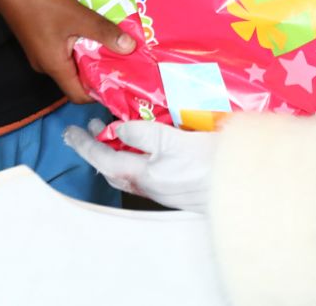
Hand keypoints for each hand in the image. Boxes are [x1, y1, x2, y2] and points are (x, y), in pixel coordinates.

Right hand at [0, 0, 135, 102]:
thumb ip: (104, 32)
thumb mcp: (78, 16)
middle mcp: (47, 66)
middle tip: (122, 58)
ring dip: (90, 54)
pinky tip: (91, 30)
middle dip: (99, 71)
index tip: (120, 81)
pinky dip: (79, 44)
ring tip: (111, 42)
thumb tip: (130, 48)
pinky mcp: (40, 42)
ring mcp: (42, 54)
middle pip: (77, 79)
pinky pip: (64, 51)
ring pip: (71, 63)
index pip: (79, 95)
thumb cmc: (43, 4)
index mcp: (55, 67)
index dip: (100, 93)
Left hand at [63, 118, 217, 212]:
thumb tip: (118, 130)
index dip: (85, 145)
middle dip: (100, 147)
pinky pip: (148, 171)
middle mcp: (150, 187)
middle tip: (92, 127)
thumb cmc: (210, 163)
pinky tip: (147, 144)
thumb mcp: (174, 140)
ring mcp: (164, 189)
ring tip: (116, 129)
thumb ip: (143, 134)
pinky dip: (138, 156)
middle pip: (114, 169)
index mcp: (145, 177)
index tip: (70, 133)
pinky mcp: (179, 187)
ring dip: (119, 151)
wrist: (244, 187)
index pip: (104, 160)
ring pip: (131, 171)